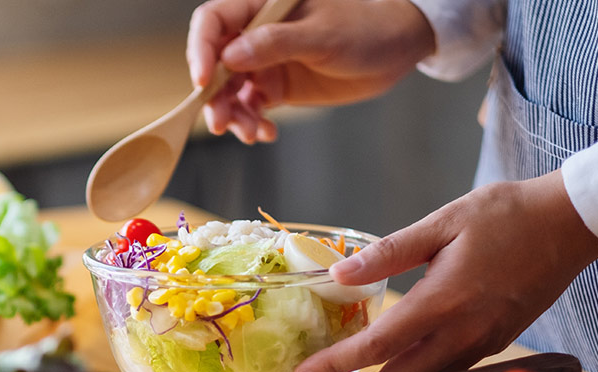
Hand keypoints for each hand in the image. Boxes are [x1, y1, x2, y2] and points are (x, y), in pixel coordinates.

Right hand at [186, 0, 435, 142]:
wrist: (397, 48)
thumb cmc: (365, 27)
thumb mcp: (322, 35)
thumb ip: (275, 44)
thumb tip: (229, 57)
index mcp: (262, 7)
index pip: (213, 21)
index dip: (200, 49)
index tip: (202, 81)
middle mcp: (256, 34)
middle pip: (214, 62)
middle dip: (214, 95)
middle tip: (222, 123)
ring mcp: (264, 61)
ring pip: (229, 90)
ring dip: (233, 115)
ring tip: (250, 133)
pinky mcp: (276, 87)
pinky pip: (251, 107)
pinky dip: (252, 123)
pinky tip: (265, 133)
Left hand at [294, 170, 597, 371]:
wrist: (570, 223)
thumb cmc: (508, 215)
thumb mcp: (442, 222)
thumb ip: (389, 252)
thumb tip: (338, 274)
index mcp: (443, 301)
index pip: (377, 345)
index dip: (334, 364)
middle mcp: (463, 332)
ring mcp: (482, 343)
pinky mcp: (494, 343)